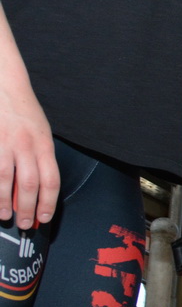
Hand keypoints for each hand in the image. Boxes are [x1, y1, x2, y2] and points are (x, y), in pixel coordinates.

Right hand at [0, 71, 56, 230]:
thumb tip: (35, 190)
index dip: (48, 203)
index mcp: (43, 144)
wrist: (3, 82)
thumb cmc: (23, 111)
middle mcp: (25, 144)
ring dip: (4, 201)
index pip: (51, 181)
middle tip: (25, 224)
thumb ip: (39, 158)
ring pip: (5, 179)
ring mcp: (3, 142)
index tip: (44, 218)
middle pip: (29, 184)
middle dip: (28, 209)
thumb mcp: (40, 132)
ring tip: (5, 215)